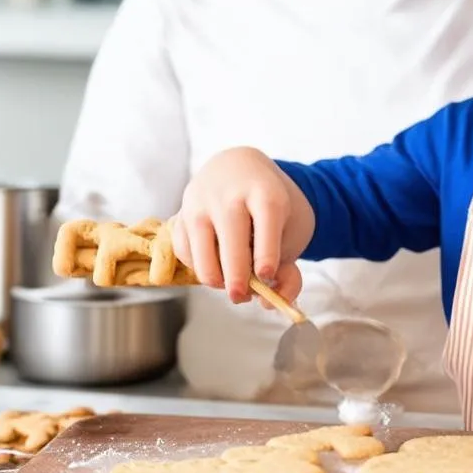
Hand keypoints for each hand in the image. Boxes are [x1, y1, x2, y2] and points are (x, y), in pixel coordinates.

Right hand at [170, 147, 307, 305]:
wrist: (240, 170)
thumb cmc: (269, 206)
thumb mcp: (291, 228)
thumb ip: (289, 270)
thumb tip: (270, 302)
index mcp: (265, 191)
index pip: (267, 218)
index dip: (266, 251)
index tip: (267, 276)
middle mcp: (230, 193)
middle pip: (231, 239)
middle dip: (236, 276)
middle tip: (242, 296)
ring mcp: (201, 203)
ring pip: (201, 251)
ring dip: (215, 278)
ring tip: (231, 283)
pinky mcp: (181, 215)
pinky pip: (185, 253)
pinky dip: (199, 268)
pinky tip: (217, 265)